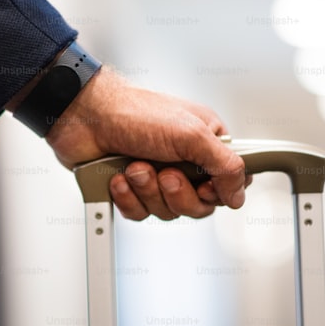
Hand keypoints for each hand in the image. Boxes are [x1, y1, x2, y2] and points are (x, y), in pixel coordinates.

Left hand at [43, 66, 251, 220]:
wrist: (84, 116)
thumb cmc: (135, 112)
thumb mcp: (192, 134)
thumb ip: (225, 165)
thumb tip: (239, 194)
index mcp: (205, 144)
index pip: (228, 183)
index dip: (216, 192)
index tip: (203, 185)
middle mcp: (184, 162)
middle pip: (197, 205)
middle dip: (176, 193)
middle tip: (164, 172)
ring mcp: (157, 177)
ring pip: (167, 212)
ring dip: (148, 191)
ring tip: (134, 166)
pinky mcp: (132, 190)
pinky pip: (140, 213)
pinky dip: (128, 197)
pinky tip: (119, 177)